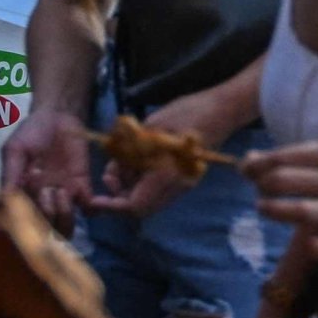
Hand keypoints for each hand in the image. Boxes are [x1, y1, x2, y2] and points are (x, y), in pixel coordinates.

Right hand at [0, 101, 102, 228]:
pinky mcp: (82, 187)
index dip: (29, 214)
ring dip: (65, 215)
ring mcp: (63, 196)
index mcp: (22, 194)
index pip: (24, 218)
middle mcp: (41, 200)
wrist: (58, 117)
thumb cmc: (31, 132)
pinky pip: (88, 209)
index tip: (30, 194)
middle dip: (47, 216)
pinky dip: (89, 208)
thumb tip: (6, 199)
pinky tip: (83, 192)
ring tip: (63, 192)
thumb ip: (11, 172)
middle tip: (48, 191)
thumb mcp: (15, 149)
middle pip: (45, 227)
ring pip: (65, 224)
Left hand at [104, 72, 259, 217]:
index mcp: (167, 176)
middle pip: (140, 208)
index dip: (112, 206)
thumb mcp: (150, 127)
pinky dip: (142, 182)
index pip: (134, 206)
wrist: (222, 110)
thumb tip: (112, 171)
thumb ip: (130, 152)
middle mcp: (176, 187)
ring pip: (148, 200)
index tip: (95, 199)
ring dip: (130, 188)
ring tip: (121, 164)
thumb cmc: (188, 113)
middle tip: (109, 173)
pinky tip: (137, 163)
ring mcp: (183, 185)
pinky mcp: (184, 179)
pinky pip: (157, 191)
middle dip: (119, 195)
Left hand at [244, 133, 317, 257]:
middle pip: (284, 182)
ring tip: (265, 208)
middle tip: (260, 190)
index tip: (247, 170)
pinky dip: (313, 247)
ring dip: (273, 211)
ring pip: (301, 214)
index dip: (257, 164)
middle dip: (261, 186)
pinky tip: (305, 239)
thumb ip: (298, 154)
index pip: (284, 157)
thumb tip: (249, 160)